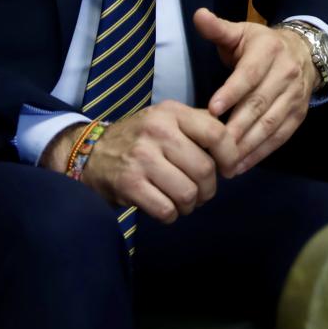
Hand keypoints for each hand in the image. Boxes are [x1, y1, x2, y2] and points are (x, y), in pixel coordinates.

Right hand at [78, 101, 226, 223]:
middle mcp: (157, 132)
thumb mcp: (168, 118)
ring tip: (185, 202)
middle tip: (202, 192)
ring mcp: (141, 158)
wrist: (90, 152)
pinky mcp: (129, 184)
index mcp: (172, 113)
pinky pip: (166, 209)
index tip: (228, 170)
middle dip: (209, 189)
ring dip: (191, 205)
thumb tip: (237, 141)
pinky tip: (167, 209)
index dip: (231, 156)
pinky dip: (172, 215)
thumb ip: (200, 124)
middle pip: (204, 169)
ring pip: (187, 193)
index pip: (217, 133)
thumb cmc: (141, 137)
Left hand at [196, 7, 315, 175]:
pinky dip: (261, 153)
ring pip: (271, 124)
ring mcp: (295, 96)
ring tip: (225, 162)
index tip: (212, 110)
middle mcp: (286, 73)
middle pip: (260, 103)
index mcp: (268, 50)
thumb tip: (198, 15)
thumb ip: (218, 29)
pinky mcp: (298, 115)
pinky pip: (280, 137)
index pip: (250, 74)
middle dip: (236, 127)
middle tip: (213, 146)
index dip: (232, 92)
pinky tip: (241, 165)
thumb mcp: (241, 32)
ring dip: (247, 145)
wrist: (304, 52)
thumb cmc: (260, 46)